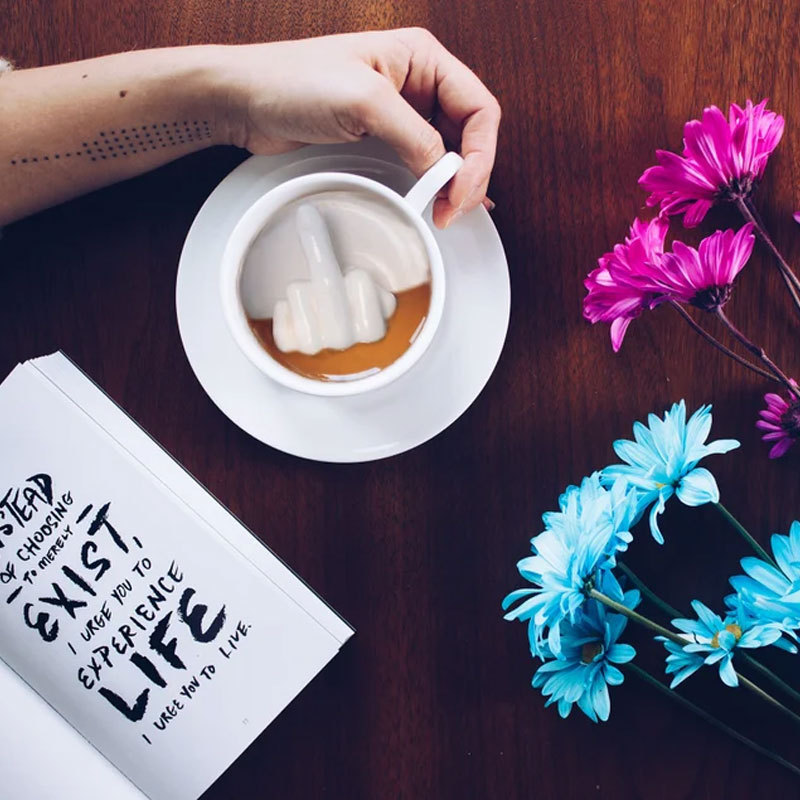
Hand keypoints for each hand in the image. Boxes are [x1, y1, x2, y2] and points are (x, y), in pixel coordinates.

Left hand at [214, 29, 500, 227]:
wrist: (245, 100)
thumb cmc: (293, 80)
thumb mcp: (365, 102)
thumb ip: (414, 136)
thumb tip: (446, 172)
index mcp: (422, 58)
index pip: (479, 108)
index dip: (480, 154)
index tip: (461, 192)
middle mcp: (417, 83)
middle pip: (469, 133)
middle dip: (469, 174)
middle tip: (453, 210)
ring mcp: (400, 112)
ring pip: (448, 151)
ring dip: (453, 184)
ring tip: (446, 212)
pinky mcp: (380, 137)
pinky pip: (422, 162)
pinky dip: (434, 184)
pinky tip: (441, 201)